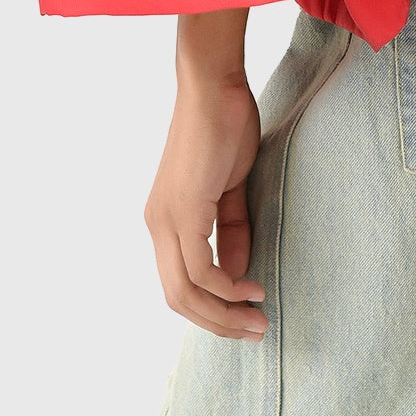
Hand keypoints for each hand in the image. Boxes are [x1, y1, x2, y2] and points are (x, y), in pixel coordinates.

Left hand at [144, 73, 267, 340]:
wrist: (214, 85)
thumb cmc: (225, 125)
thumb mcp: (231, 186)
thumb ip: (231, 228)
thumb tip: (237, 270)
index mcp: (165, 219)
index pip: (179, 283)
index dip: (210, 308)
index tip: (245, 315)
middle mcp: (158, 225)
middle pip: (177, 298)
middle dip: (216, 323)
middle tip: (254, 331)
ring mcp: (167, 219)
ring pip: (185, 291)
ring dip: (222, 314)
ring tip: (257, 319)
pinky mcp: (183, 210)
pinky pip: (200, 268)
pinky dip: (226, 287)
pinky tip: (251, 287)